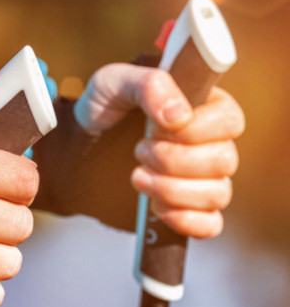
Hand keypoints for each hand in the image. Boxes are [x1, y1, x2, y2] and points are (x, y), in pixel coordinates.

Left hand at [75, 63, 244, 238]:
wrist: (76, 147)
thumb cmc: (101, 107)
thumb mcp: (114, 82)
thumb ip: (149, 85)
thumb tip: (179, 116)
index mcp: (204, 106)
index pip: (230, 120)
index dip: (194, 129)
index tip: (153, 127)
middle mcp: (211, 143)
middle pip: (224, 160)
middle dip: (174, 160)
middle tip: (138, 150)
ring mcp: (202, 179)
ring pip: (217, 194)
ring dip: (172, 189)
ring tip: (136, 177)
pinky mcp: (188, 208)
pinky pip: (210, 225)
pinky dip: (184, 220)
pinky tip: (155, 208)